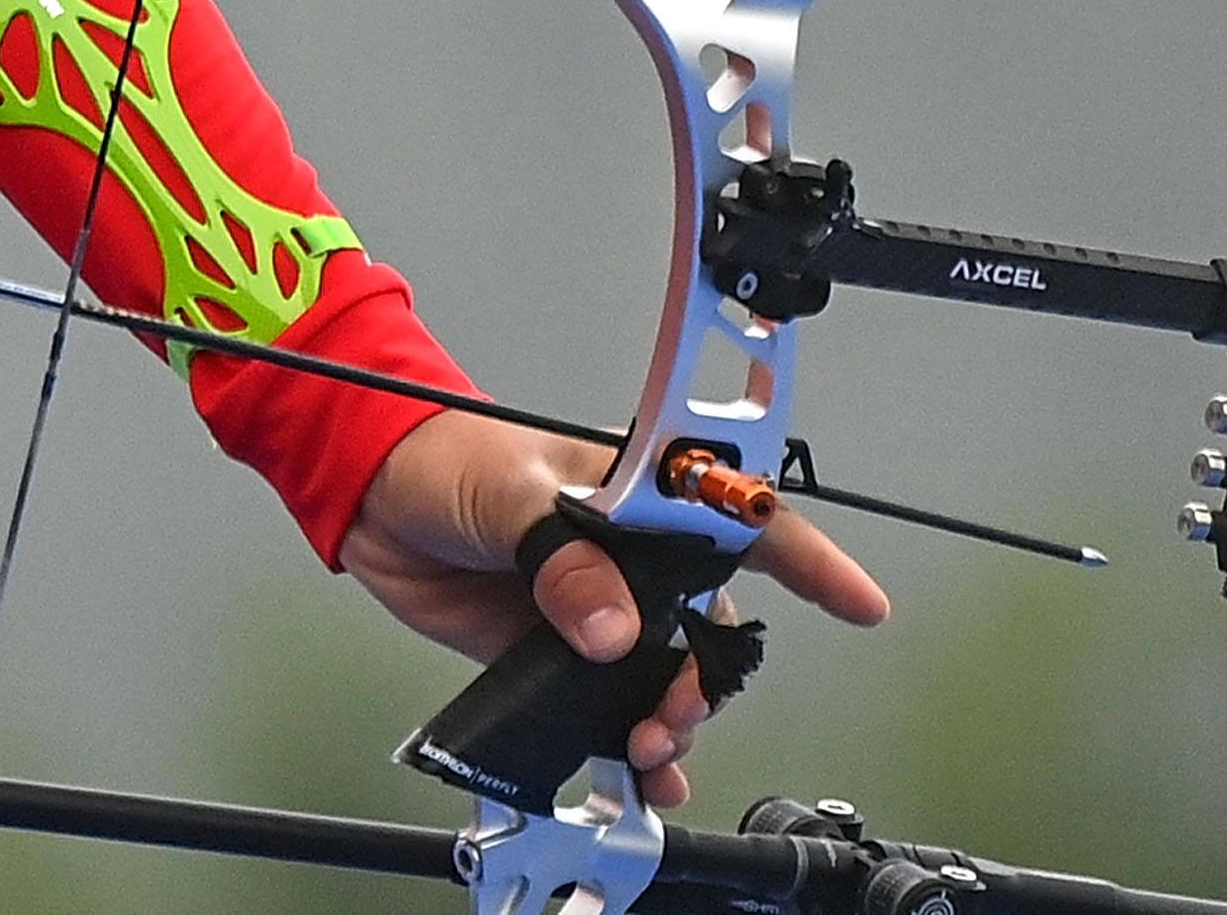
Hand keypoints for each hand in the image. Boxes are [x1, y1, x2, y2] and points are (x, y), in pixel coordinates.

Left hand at [338, 410, 890, 809]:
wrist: (370, 493)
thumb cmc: (445, 456)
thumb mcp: (509, 493)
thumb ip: (564, 558)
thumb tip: (611, 629)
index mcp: (639, 486)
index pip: (741, 516)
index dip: (808, 560)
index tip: (857, 602)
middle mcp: (630, 546)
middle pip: (711, 618)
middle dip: (710, 674)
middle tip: (675, 707)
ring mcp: (596, 599)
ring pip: (665, 669)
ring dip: (672, 715)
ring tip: (651, 743)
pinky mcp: (556, 644)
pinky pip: (609, 699)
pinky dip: (627, 740)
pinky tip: (640, 770)